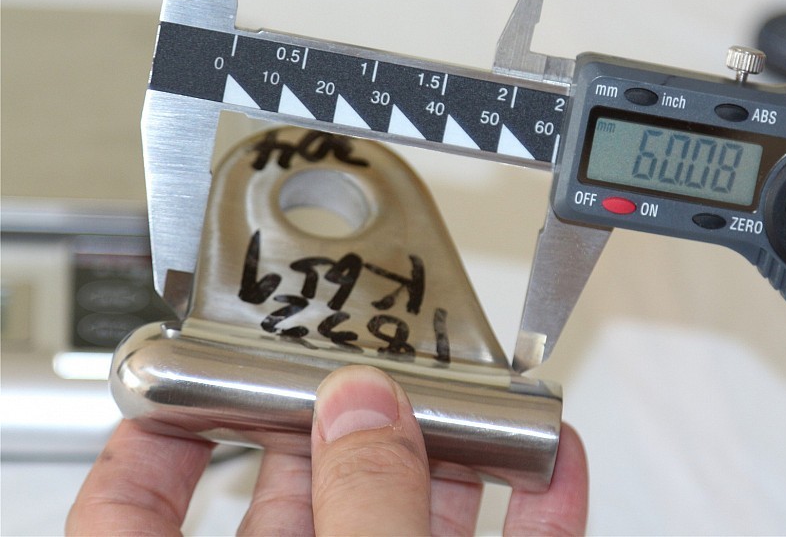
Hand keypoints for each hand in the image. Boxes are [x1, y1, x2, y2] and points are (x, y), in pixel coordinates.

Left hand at [67, 365, 587, 534]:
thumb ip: (362, 508)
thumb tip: (366, 409)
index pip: (135, 511)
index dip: (155, 435)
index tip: (186, 377)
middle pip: (301, 494)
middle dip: (351, 419)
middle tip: (383, 362)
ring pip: (410, 520)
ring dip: (455, 455)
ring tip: (485, 395)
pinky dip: (536, 510)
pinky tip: (552, 459)